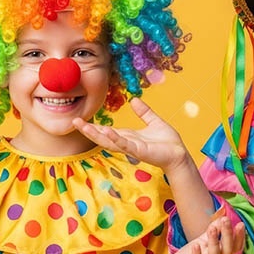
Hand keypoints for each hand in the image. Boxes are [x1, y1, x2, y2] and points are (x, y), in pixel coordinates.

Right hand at [72, 97, 189, 171]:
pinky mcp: (139, 151)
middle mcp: (126, 143)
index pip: (107, 131)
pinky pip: (124, 144)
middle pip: (102, 136)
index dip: (93, 126)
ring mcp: (131, 148)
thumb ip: (144, 112)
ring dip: (95, 134)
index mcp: (128, 136)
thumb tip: (135, 100)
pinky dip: (115, 138)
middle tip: (73, 122)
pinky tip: (106, 132)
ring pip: (109, 141)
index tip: (80, 120)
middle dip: (88, 130)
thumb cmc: (168, 142)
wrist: (179, 154)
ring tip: (82, 126)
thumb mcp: (154, 122)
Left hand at [158, 215, 245, 253]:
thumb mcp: (203, 240)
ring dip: (214, 242)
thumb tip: (223, 217)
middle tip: (226, 220)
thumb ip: (214, 230)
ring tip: (212, 228)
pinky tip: (196, 244)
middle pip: (228, 250)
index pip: (234, 247)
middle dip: (228, 235)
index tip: (241, 224)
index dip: (239, 237)